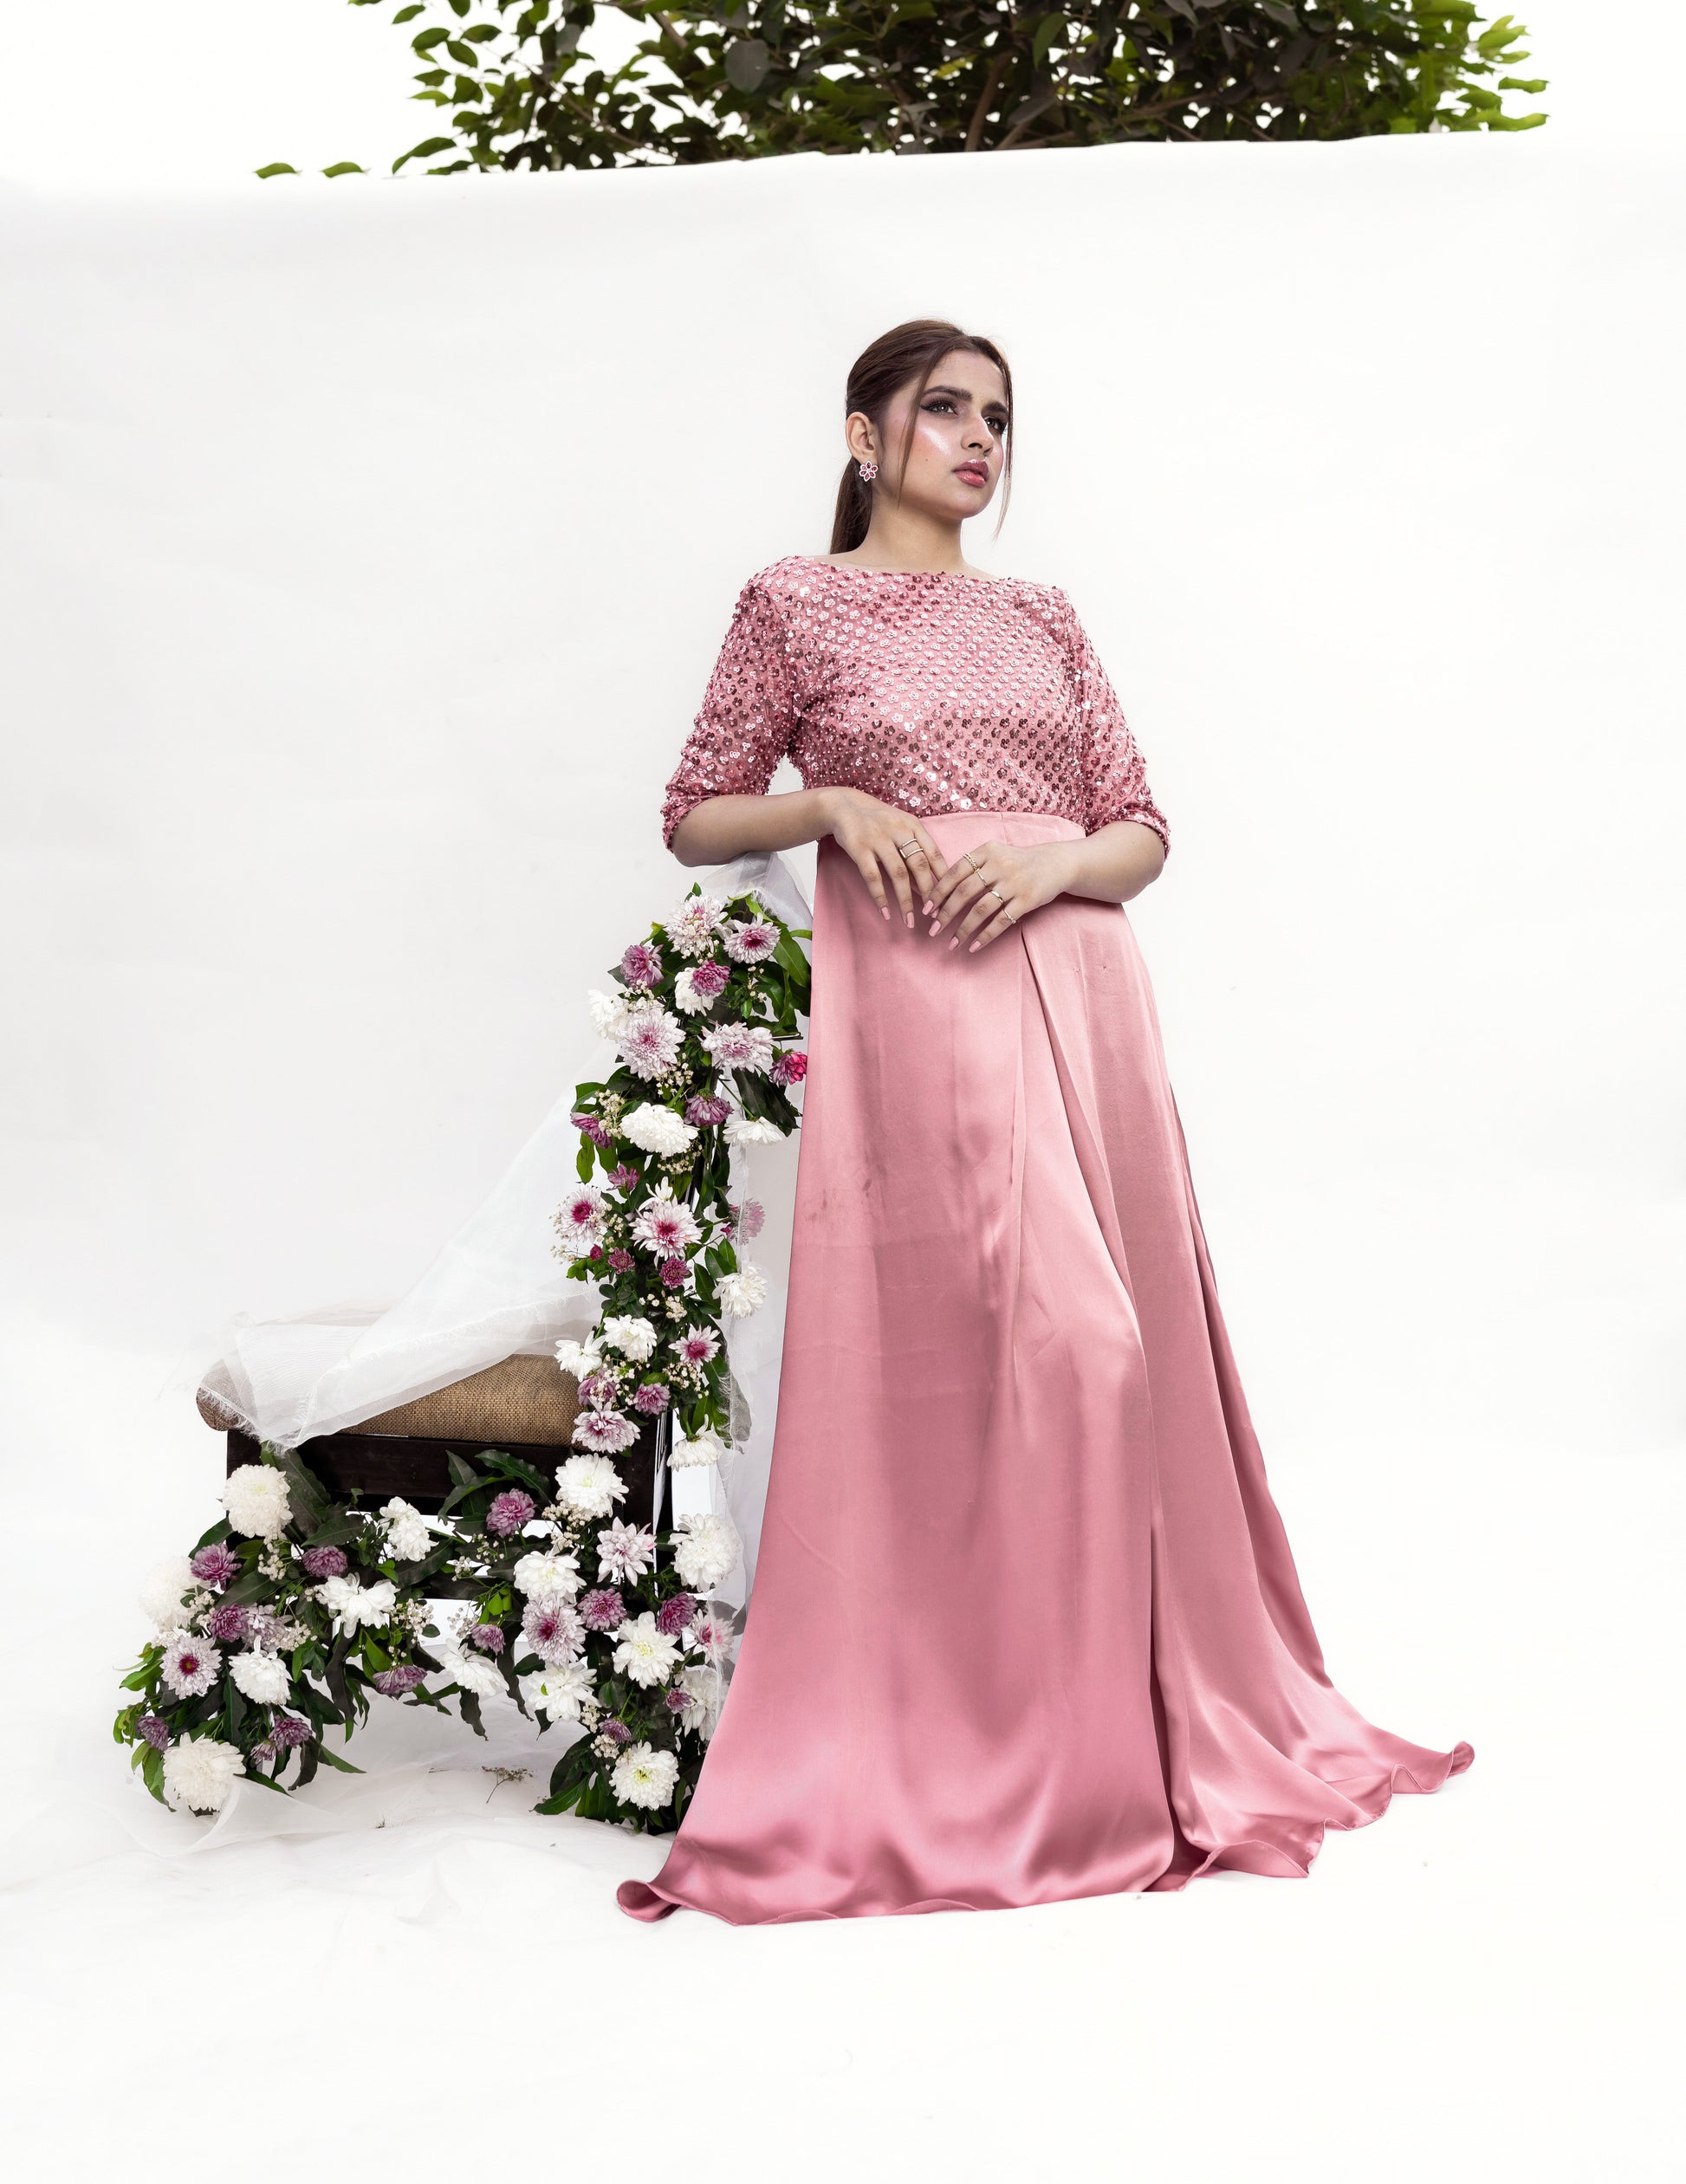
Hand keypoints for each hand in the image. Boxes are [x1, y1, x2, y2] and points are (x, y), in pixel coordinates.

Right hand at [824, 789, 951, 928]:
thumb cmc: (878, 821)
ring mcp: (878, 838)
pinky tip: (886, 912)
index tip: (948, 899)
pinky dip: (880, 897)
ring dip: (905, 900)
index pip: (934, 854)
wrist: (844, 806)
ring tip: (909, 920)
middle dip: (928, 893)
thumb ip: (914, 851)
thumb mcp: (901, 827)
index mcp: (913, 825)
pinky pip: (872, 876)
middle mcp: (898, 830)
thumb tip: (927, 886)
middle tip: (932, 914)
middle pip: (919, 865)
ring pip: (898, 874)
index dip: (942, 878)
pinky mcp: (859, 847)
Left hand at [926, 839, 1072, 952]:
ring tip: (951, 943)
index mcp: (987, 851)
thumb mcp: (996, 855)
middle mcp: (1000, 865)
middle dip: (946, 913)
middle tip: (933, 930)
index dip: (939, 892)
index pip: (956, 872)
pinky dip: (985, 936)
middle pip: (965, 892)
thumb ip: (972, 867)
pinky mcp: (1027, 899)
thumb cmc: (1018, 862)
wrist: (1056, 864)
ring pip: (981, 909)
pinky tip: (973, 946)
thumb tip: (941, 894)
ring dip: (963, 929)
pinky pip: (1001, 921)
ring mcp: (1014, 882)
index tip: (926, 909)